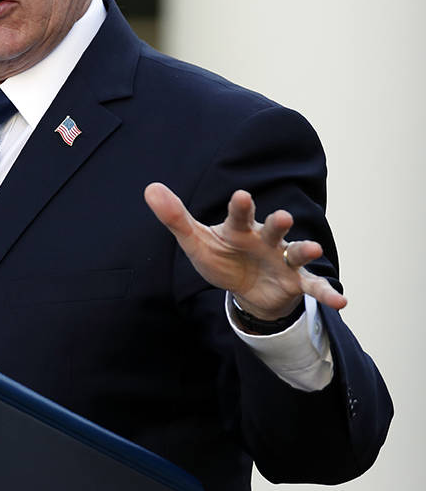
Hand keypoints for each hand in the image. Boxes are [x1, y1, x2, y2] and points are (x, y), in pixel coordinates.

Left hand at [144, 182, 346, 319]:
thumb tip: (150, 188)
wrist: (245, 287)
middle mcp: (265, 239)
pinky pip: (313, 286)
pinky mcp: (295, 282)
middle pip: (272, 229)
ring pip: (296, 252)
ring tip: (314, 249)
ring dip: (305, 249)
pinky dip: (327, 293)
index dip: (241, 207)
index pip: (239, 216)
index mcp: (239, 229)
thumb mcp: (195, 241)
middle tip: (283, 217)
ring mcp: (283, 260)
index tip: (241, 196)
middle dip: (277, 223)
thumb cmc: (221, 256)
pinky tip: (341, 302)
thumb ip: (175, 218)